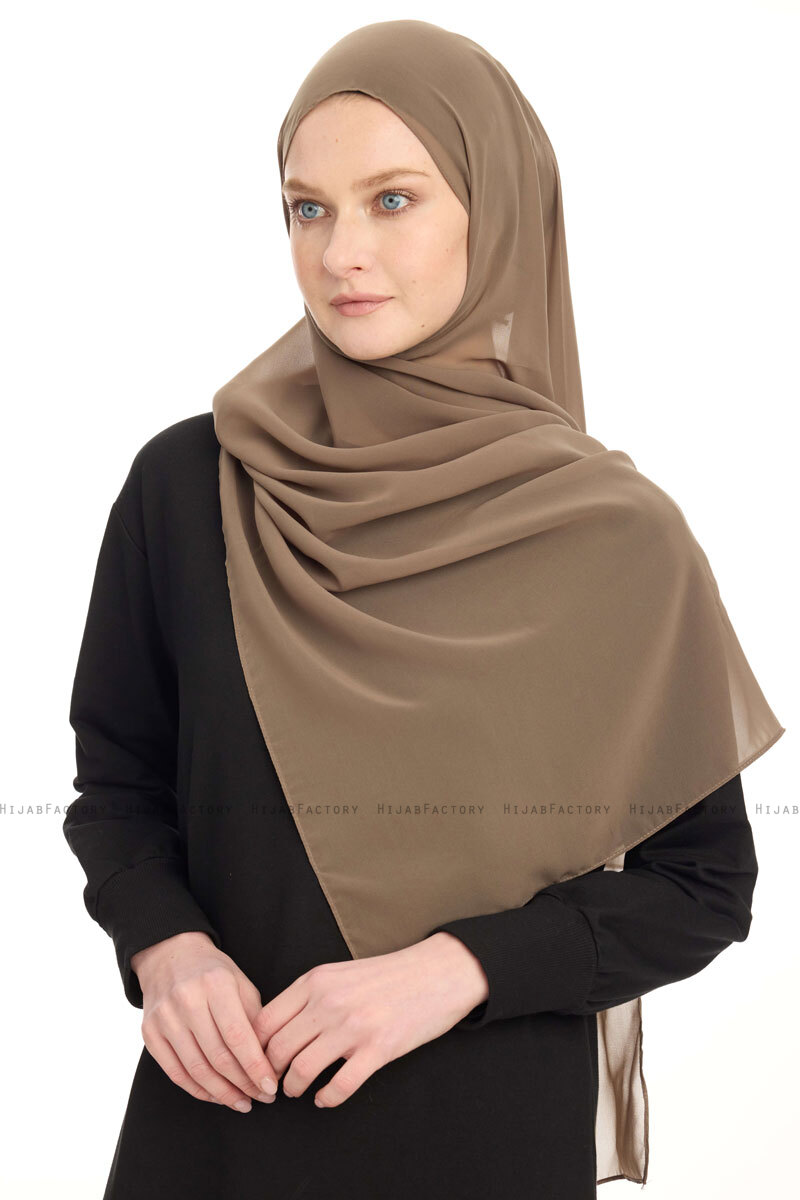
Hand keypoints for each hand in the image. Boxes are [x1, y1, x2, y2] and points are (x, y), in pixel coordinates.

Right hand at [132, 931, 278, 1112]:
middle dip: (243, 1084)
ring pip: (196, 1069)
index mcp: (215, 984)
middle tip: (262, 1098)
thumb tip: (270, 1062)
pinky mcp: (149, 1032)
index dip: (255, 1066)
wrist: (170, 956)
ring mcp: (164, 1017)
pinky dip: (198, 1090)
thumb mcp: (241, 984)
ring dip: (222, 1094)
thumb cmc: (214, 973)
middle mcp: (187, 1000)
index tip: (271, 1088)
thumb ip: (255, 1019)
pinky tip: (217, 1097)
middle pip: (218, 1056)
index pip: (237, 1035)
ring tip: (243, 1103)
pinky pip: (175, 1073)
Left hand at [253, 931, 488, 1108]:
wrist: (437, 972)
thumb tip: (276, 1029)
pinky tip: (325, 1098)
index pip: (265, 1021)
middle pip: (278, 1049)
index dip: (253, 1048)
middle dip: (270, 1074)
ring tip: (297, 1091)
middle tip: (272, 1084)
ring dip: (293, 1088)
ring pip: (302, 1069)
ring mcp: (354, 1026)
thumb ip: (310, 996)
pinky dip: (326, 1098)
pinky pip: (339, 1086)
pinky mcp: (378, 1049)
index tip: (256, 1062)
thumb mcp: (340, 973)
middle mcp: (329, 1002)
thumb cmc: (388, 976)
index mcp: (316, 981)